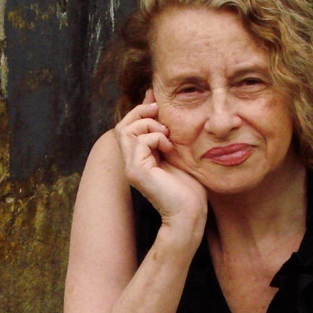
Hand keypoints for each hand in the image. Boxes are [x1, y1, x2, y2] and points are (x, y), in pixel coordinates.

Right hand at [116, 90, 206, 233]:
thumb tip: (162, 109)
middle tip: (160, 112)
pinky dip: (156, 137)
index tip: (157, 100)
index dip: (140, 109)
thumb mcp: (177, 152)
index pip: (128, 126)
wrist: (189, 212)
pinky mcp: (137, 171)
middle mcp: (130, 162)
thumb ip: (166, 133)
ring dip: (149, 125)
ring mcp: (131, 167)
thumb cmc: (188, 186)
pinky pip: (140, 141)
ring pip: (126, 130)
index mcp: (139, 158)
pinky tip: (169, 148)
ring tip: (167, 135)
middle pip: (122, 126)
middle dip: (140, 112)